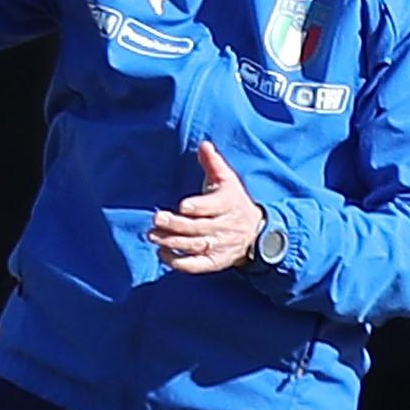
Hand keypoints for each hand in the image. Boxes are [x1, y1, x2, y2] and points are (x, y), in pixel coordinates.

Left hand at [149, 142, 266, 273]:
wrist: (256, 233)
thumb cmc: (234, 202)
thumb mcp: (228, 180)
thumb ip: (214, 163)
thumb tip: (204, 144)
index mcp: (228, 204)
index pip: (212, 207)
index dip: (198, 207)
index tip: (182, 206)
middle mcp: (224, 227)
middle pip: (199, 228)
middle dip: (176, 225)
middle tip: (156, 219)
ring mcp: (219, 246)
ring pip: (195, 246)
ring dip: (173, 243)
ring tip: (153, 235)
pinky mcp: (214, 262)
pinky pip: (196, 265)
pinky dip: (179, 262)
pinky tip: (163, 253)